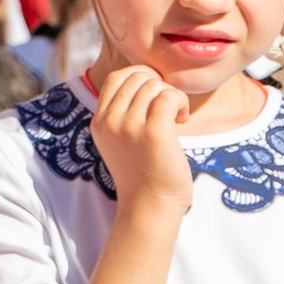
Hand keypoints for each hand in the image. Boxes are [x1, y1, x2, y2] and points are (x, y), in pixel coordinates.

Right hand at [89, 64, 194, 220]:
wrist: (150, 207)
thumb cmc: (145, 176)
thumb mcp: (122, 142)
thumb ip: (124, 116)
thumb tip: (147, 84)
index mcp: (100, 122)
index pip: (116, 77)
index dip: (142, 77)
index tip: (157, 97)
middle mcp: (110, 121)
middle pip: (137, 77)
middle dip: (160, 85)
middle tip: (170, 108)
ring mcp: (129, 126)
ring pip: (155, 85)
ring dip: (173, 96)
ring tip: (177, 117)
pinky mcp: (153, 132)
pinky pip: (169, 96)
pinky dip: (181, 102)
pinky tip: (183, 120)